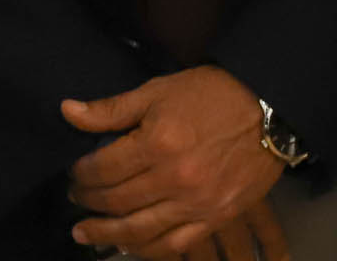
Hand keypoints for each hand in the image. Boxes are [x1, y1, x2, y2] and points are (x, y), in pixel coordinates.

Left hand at [63, 67, 283, 254]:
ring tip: (85, 233)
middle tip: (75, 200)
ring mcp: (196, 204)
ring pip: (140, 231)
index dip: (81, 174)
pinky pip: (174, 245)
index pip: (103, 169)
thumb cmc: (210, 94)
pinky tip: (129, 246)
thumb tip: (67, 111)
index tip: (74, 174)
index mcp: (157, 143)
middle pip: (117, 202)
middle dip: (89, 202)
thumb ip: (111, 109)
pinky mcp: (215, 218)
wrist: (268, 109)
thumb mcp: (157, 91)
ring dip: (107, 234)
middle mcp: (173, 179)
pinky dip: (147, 250)